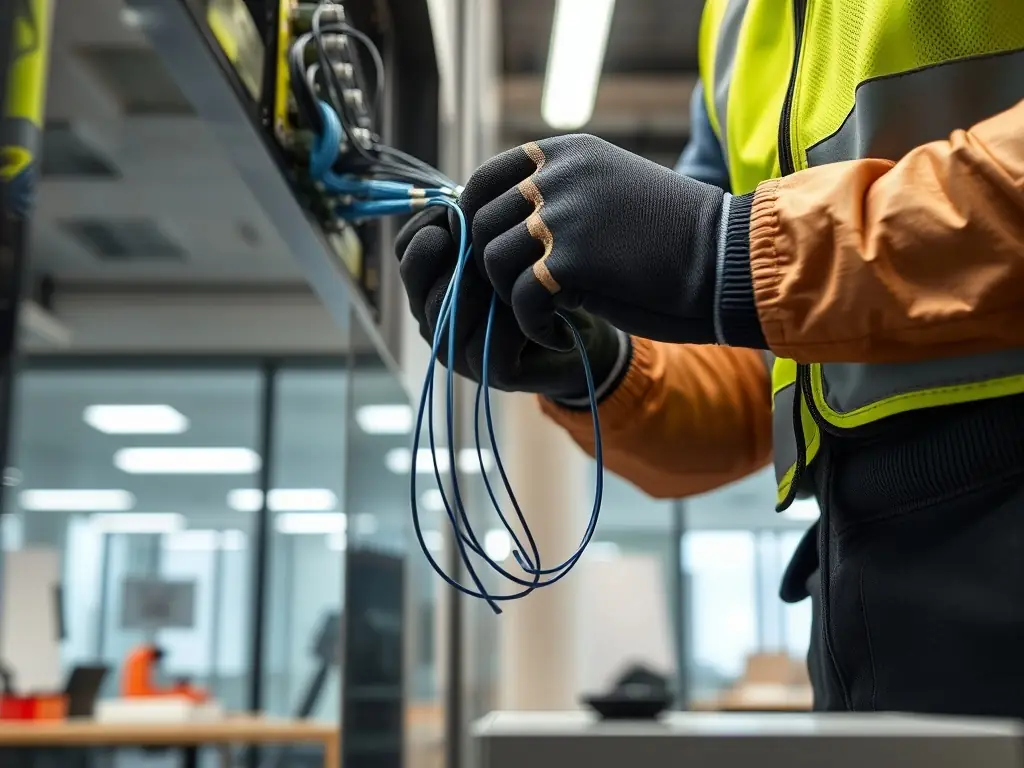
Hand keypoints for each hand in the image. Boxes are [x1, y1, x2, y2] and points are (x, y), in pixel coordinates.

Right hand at [395, 206, 627, 401]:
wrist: (588, 333)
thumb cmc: (545, 278)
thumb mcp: (507, 243)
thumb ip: (475, 225)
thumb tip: (456, 199)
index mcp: (431, 285)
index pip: (407, 247)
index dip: (434, 222)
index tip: (471, 208)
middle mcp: (436, 320)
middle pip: (420, 279)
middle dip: (460, 253)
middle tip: (497, 243)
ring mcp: (459, 351)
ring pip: (449, 311)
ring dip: (487, 285)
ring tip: (523, 272)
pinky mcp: (491, 372)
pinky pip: (489, 340)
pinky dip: (516, 320)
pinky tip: (545, 308)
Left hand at [459, 134, 726, 348]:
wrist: (726, 261)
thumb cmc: (671, 235)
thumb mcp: (607, 191)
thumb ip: (556, 196)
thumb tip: (497, 225)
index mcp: (564, 153)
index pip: (484, 182)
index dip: (477, 225)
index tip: (496, 258)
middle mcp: (557, 174)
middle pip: (480, 224)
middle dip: (492, 268)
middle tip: (523, 295)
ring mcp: (561, 214)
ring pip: (492, 261)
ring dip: (511, 297)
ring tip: (545, 314)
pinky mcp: (570, 260)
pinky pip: (520, 299)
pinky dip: (534, 325)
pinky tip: (561, 333)